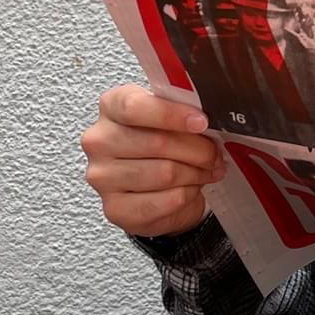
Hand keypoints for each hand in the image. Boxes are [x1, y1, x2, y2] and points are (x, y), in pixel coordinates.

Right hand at [81, 84, 221, 238]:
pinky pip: (166, 201)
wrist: (157, 187)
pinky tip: (191, 189)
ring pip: (165, 173)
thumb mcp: (172, 117)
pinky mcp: (115, 208)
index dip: (172, 115)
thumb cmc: (165, 145)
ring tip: (207, 171)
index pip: (135, 107)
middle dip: (198, 150)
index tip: (201, 122)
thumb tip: (205, 121)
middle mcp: (99, 140)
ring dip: (196, 173)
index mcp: (112, 106)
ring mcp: (102, 176)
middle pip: (158, 142)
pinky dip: (188, 195)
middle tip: (216, 154)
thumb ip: (183, 112)